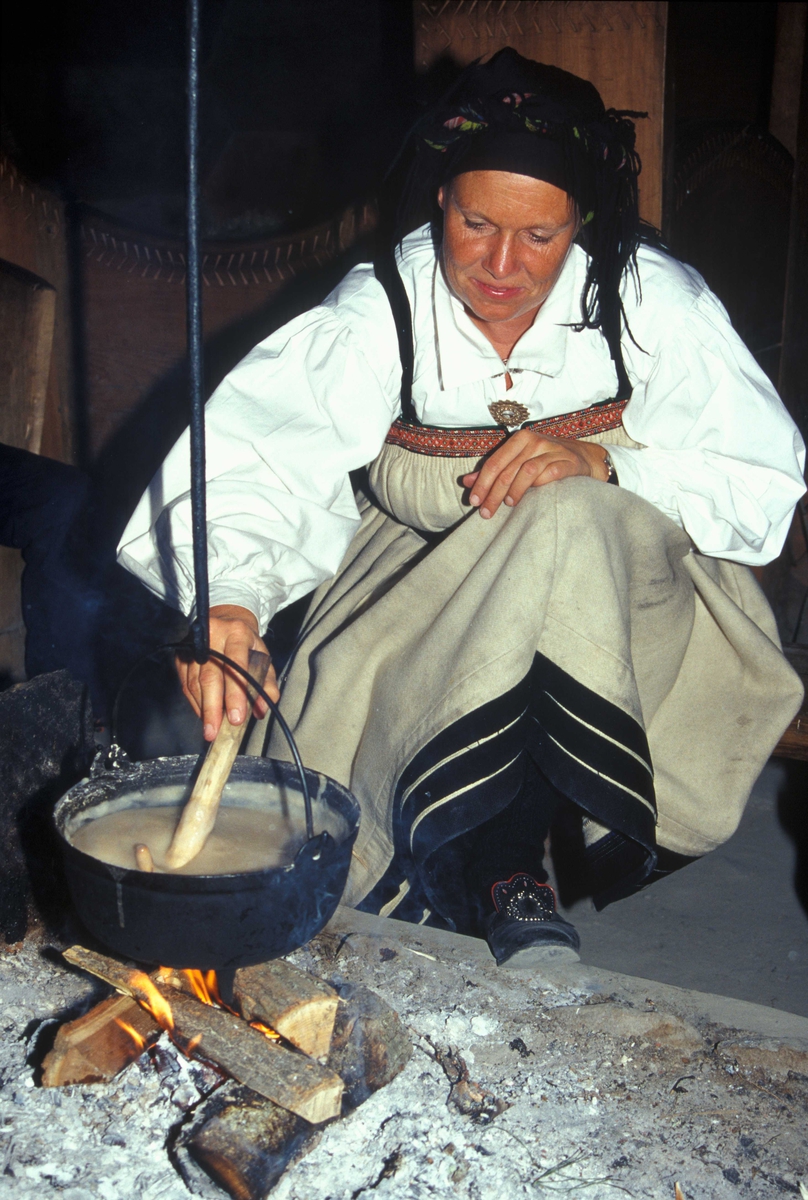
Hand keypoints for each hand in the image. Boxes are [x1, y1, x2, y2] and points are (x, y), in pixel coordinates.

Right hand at [176, 605, 279, 740]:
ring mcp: (193, 644)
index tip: (236, 718)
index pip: (235, 665)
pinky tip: (203, 715)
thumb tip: (261, 711)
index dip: (235, 694)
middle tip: (214, 732)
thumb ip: (267, 684)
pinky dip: (195, 703)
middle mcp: (212, 636)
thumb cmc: (247, 645)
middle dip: (213, 708)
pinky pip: (185, 684)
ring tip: (210, 729)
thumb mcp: (263, 658)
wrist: (225, 622)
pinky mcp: (181, 655)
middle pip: (210, 676)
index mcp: (237, 633)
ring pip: (194, 682)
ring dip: (202, 709)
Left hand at [463, 431, 609, 518]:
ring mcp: (552, 450)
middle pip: (507, 469)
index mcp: (520, 439)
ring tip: (506, 505)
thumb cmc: (546, 461)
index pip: (495, 462)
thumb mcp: (518, 462)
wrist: (584, 459)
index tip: (473, 501)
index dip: (481, 483)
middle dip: (493, 493)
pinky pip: (548, 473)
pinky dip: (535, 486)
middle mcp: (535, 441)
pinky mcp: (567, 462)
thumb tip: (466, 482)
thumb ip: (493, 472)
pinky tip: (527, 499)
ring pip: (525, 471)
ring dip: (513, 490)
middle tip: (485, 513)